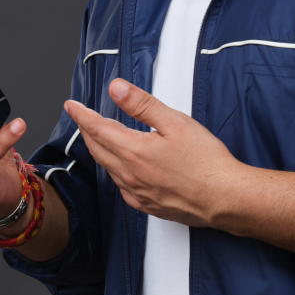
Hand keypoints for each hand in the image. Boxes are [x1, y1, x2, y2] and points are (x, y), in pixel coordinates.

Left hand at [65, 79, 244, 226]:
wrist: (224, 197)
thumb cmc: (206, 161)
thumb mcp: (175, 122)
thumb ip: (142, 104)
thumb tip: (116, 88)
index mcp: (133, 151)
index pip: (97, 128)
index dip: (82, 114)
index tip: (71, 105)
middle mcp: (129, 175)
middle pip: (97, 149)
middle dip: (86, 130)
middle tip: (81, 117)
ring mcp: (136, 193)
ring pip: (108, 168)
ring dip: (99, 149)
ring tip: (99, 136)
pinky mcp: (146, 205)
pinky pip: (120, 185)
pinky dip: (114, 170)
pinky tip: (122, 165)